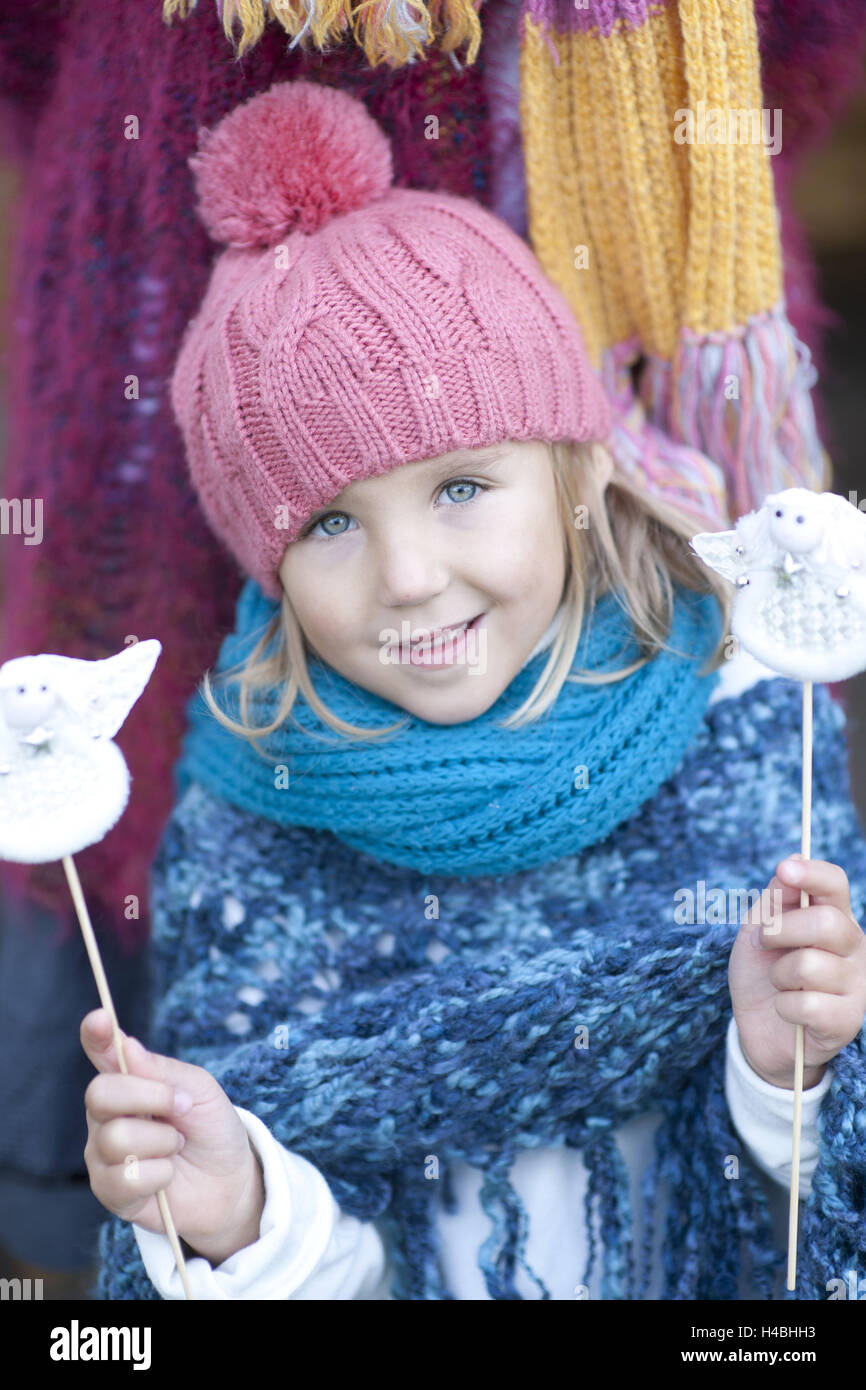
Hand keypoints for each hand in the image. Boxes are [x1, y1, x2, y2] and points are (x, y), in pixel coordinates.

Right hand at [82, 1008, 263, 1265]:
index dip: (96, 1035)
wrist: (230, 1180)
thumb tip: (126, 1045)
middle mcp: (107, 1115)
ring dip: (162, 1142)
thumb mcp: (200, 1091)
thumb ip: (163, 1071)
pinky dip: (159, 1174)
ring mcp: (104, 1154)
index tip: (100, 1018)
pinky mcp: (111, 1191)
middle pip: (99, 1094)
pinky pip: (125, 1178)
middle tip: (181, 1107)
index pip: (102, 1053)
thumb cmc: (212, 1128)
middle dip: (149, 1098)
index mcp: (128, 1082)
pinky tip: (168, 1175)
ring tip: (177, 1146)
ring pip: (116, 1138)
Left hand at [728, 856, 865, 1088]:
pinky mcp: (848, 1020)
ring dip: (778, 975)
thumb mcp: (758, 929)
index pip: (836, 884)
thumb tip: (793, 860)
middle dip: (780, 931)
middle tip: (763, 942)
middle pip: (825, 922)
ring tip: (780, 983)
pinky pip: (806, 1004)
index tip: (785, 870)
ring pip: (809, 965)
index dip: (813, 873)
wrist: (760, 1028)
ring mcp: (856, 984)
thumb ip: (775, 898)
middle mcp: (854, 946)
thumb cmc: (763, 971)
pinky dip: (784, 1006)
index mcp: (834, 916)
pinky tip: (788, 1010)